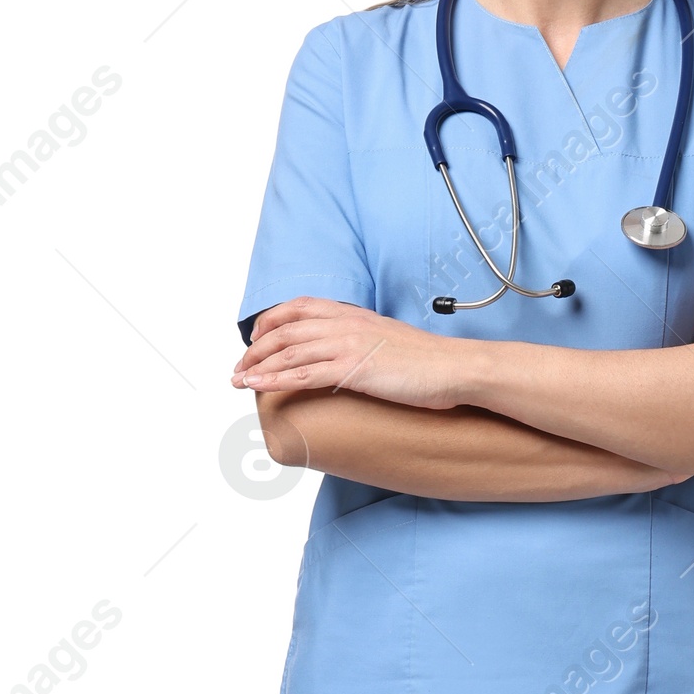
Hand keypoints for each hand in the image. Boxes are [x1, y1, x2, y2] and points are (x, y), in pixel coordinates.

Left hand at [232, 299, 462, 410]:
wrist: (455, 367)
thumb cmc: (428, 361)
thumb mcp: (389, 340)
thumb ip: (364, 340)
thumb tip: (351, 358)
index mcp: (352, 313)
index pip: (298, 307)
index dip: (270, 322)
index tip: (255, 339)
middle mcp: (345, 323)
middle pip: (284, 329)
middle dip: (255, 349)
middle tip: (239, 367)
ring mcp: (348, 345)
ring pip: (288, 351)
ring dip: (256, 366)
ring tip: (237, 380)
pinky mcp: (353, 369)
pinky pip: (303, 374)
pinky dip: (274, 379)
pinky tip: (257, 386)